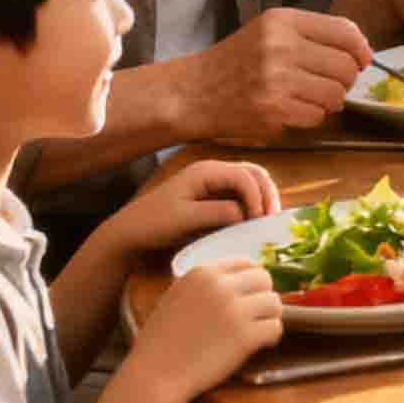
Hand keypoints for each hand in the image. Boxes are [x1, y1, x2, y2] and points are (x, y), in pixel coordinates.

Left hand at [98, 159, 278, 254]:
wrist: (131, 231)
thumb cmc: (154, 224)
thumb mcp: (186, 219)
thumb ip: (218, 213)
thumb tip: (247, 213)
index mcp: (205, 171)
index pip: (244, 176)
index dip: (257, 196)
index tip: (259, 221)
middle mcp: (212, 171)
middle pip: (254, 173)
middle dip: (267, 193)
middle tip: (272, 219)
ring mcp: (214, 181)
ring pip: (251, 181)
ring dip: (263, 197)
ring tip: (267, 219)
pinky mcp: (213, 194)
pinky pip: (242, 193)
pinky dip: (254, 202)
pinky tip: (255, 219)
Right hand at [134, 257, 283, 401]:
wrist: (155, 375)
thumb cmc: (162, 342)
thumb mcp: (177, 297)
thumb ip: (206, 285)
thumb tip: (240, 281)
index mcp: (202, 272)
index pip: (246, 263)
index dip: (252, 281)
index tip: (251, 296)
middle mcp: (220, 286)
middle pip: (264, 279)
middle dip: (262, 297)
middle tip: (256, 316)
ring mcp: (234, 310)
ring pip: (274, 302)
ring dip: (269, 317)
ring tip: (258, 331)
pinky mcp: (245, 335)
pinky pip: (275, 328)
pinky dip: (271, 337)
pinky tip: (260, 345)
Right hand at [171, 7, 370, 140]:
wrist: (194, 92)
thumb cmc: (238, 61)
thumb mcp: (270, 31)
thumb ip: (313, 33)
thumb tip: (362, 50)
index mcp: (283, 21)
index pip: (345, 32)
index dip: (361, 49)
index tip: (362, 59)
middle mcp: (281, 47)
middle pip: (346, 66)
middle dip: (346, 79)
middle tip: (332, 83)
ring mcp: (276, 80)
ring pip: (336, 94)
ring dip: (331, 101)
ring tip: (311, 97)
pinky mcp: (273, 111)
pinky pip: (317, 116)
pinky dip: (312, 117)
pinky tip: (294, 110)